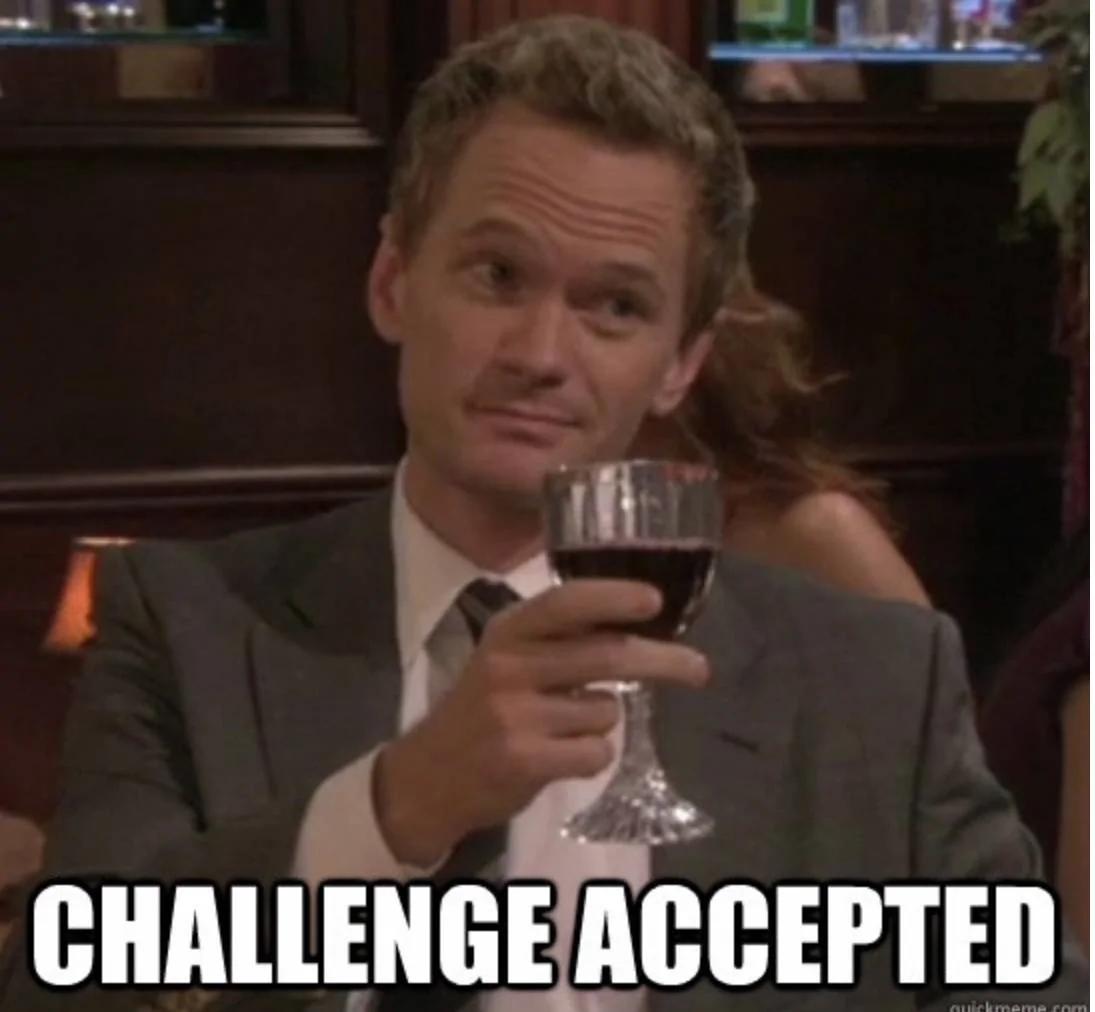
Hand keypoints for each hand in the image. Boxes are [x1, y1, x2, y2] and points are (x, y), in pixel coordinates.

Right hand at [374, 579, 708, 865]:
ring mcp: (514, 714)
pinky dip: (592, 756)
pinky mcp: (523, 759)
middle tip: (698, 668)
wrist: (430, 774)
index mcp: (508, 631)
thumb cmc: (483, 708)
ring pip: (605, 712)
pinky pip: (596, 753)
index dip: (612, 598)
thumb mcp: (506, 659)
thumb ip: (559, 642)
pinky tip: (559, 757)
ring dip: (602, 722)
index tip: (654, 599)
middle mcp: (508, 666)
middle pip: (604, 655)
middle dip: (661, 660)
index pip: (565, 602)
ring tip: (563, 729)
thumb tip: (637, 626)